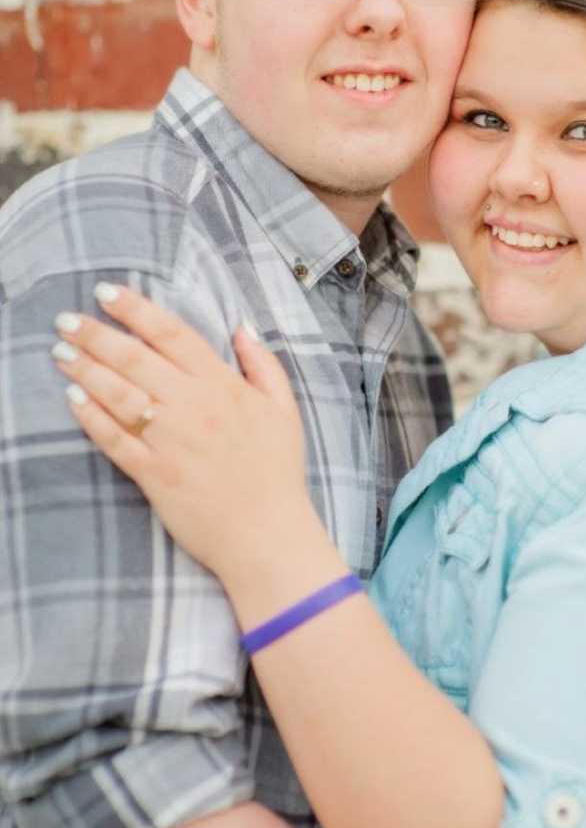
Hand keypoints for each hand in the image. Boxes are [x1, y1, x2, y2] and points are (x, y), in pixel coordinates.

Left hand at [52, 285, 312, 586]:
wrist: (267, 534)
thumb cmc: (278, 471)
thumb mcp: (284, 409)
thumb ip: (262, 364)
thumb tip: (241, 328)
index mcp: (223, 385)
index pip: (171, 334)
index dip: (136, 309)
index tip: (107, 293)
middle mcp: (192, 407)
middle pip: (134, 358)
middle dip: (95, 334)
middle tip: (65, 319)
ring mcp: (170, 441)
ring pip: (117, 394)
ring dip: (84, 369)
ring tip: (60, 352)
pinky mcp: (153, 474)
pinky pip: (114, 439)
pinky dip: (90, 417)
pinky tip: (72, 399)